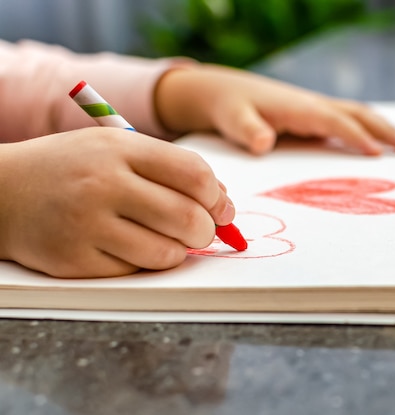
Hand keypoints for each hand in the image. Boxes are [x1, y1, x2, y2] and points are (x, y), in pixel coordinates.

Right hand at [0, 127, 232, 277]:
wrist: (4, 191)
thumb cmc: (73, 168)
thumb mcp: (118, 150)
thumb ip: (170, 169)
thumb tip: (222, 202)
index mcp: (121, 149)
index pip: (194, 175)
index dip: (218, 198)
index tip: (221, 210)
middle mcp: (104, 184)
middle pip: (188, 218)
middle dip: (207, 231)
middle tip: (200, 231)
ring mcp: (87, 224)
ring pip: (167, 253)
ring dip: (177, 251)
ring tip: (165, 239)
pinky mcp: (74, 259)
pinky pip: (134, 271)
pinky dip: (143, 262)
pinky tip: (128, 246)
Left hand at [155, 65, 394, 155]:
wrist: (222, 92)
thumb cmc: (228, 108)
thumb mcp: (233, 120)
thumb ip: (248, 131)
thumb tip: (264, 142)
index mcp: (299, 108)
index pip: (335, 121)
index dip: (356, 137)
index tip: (378, 154)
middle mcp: (312, 105)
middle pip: (357, 114)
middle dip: (384, 129)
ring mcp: (315, 109)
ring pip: (356, 115)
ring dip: (383, 128)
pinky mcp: (312, 116)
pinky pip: (346, 121)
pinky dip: (368, 130)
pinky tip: (378, 142)